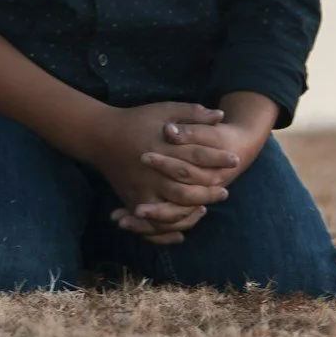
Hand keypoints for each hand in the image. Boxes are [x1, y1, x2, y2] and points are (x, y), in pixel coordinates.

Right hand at [85, 102, 233, 242]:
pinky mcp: (134, 200)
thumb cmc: (136, 120)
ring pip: (175, 207)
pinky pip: (156, 220)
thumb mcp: (164, 109)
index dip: (219, 158)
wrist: (100, 135)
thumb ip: (192, 113)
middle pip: (188, 187)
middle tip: (225, 190)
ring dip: (194, 208)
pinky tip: (184, 224)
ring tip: (206, 207)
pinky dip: (171, 227)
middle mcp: (154, 171)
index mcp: (163, 146)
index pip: (198, 154)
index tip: (235, 159)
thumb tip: (221, 116)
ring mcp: (143, 188)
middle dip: (210, 191)